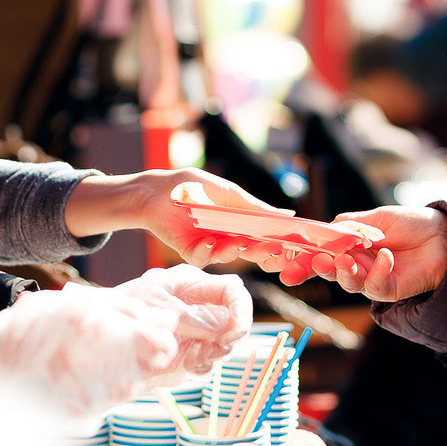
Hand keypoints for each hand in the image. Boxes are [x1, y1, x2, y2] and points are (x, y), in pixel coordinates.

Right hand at [0, 285, 179, 416]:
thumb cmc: (36, 326)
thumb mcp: (82, 304)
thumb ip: (129, 311)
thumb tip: (166, 321)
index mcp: (116, 342)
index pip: (165, 347)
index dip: (157, 339)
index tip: (144, 335)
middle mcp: (113, 379)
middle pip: (146, 370)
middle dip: (133, 357)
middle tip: (102, 345)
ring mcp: (98, 405)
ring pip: (125, 389)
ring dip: (112, 374)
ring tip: (78, 360)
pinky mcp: (81, 422)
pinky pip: (101, 406)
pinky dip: (91, 393)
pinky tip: (66, 381)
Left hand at [65, 169, 290, 269]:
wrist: (158, 191)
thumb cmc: (194, 186)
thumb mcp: (229, 193)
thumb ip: (256, 207)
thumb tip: (288, 214)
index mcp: (240, 223)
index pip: (264, 238)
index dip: (276, 245)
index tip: (288, 247)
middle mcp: (229, 237)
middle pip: (251, 252)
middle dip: (262, 253)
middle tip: (271, 252)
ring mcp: (211, 246)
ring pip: (229, 257)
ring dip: (234, 251)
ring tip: (237, 242)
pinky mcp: (192, 252)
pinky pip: (204, 258)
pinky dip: (208, 251)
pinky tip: (207, 242)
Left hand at [114, 265, 251, 376]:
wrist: (112, 338)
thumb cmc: (130, 308)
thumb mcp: (154, 301)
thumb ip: (186, 313)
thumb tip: (217, 327)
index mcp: (195, 285)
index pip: (233, 290)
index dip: (241, 312)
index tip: (230, 335)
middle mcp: (203, 307)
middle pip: (237, 320)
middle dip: (230, 339)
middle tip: (209, 350)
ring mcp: (200, 332)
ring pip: (228, 345)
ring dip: (215, 355)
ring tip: (192, 357)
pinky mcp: (194, 353)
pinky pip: (211, 364)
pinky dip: (203, 368)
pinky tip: (187, 365)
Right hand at [274, 205, 446, 302]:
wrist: (444, 236)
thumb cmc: (410, 223)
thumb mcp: (377, 218)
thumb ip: (352, 224)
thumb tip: (327, 227)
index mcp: (347, 245)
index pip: (318, 252)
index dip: (300, 258)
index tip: (282, 261)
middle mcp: (355, 263)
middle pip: (326, 271)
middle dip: (313, 270)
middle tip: (310, 265)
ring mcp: (370, 278)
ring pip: (347, 282)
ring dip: (342, 273)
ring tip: (343, 261)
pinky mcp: (387, 290)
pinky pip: (375, 285)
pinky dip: (378, 271)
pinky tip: (386, 256)